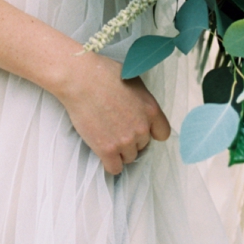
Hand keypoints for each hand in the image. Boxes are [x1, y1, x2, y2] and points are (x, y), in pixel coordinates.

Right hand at [54, 50, 170, 174]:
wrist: (81, 79)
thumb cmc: (105, 74)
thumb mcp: (134, 82)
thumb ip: (142, 102)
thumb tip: (141, 112)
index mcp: (151, 109)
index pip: (163, 133)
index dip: (151, 132)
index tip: (140, 128)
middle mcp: (141, 128)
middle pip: (143, 145)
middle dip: (132, 139)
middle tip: (116, 127)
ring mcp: (125, 140)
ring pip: (129, 157)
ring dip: (120, 151)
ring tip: (107, 135)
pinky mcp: (107, 150)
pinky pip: (114, 168)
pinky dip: (110, 163)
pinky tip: (104, 152)